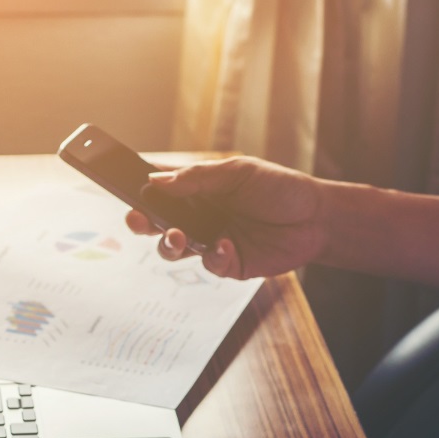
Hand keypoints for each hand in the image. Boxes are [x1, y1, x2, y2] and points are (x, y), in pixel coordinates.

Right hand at [127, 156, 326, 279]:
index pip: (160, 190)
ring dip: (170, 244)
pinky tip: (225, 245)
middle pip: (158, 223)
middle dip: (142, 223)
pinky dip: (213, 256)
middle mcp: (200, 217)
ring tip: (178, 237)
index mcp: (198, 191)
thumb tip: (156, 180)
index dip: (139, 189)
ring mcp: (211, 241)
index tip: (122, 186)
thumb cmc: (279, 189)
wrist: (316, 218)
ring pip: (175, 249)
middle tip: (137, 220)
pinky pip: (209, 264)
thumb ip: (198, 179)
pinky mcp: (229, 264)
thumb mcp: (238, 173)